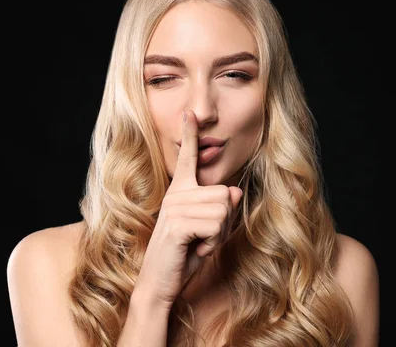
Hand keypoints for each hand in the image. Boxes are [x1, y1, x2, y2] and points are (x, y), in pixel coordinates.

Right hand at [134, 109, 242, 309]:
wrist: (161, 282)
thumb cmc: (185, 254)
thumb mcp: (209, 230)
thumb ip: (221, 208)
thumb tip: (234, 190)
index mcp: (180, 191)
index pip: (187, 159)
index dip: (190, 135)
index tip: (189, 113)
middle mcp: (176, 194)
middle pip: (225, 194)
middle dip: (224, 221)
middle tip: (204, 237)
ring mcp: (174, 208)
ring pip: (223, 210)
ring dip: (218, 234)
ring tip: (197, 243)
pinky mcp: (177, 224)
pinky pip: (215, 224)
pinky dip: (211, 243)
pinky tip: (194, 250)